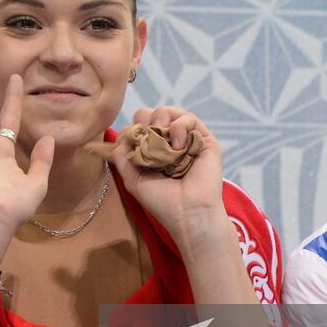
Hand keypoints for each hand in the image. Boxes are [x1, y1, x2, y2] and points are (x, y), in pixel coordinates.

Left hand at [113, 106, 228, 239]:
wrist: (188, 213)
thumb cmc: (162, 201)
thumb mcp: (133, 179)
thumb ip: (122, 157)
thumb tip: (121, 135)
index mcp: (155, 152)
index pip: (141, 126)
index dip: (134, 127)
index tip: (131, 140)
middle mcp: (171, 144)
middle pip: (154, 114)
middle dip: (146, 120)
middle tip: (147, 134)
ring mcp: (188, 141)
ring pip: (172, 112)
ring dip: (162, 119)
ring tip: (161, 135)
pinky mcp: (204, 140)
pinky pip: (190, 119)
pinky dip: (180, 126)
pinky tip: (177, 145)